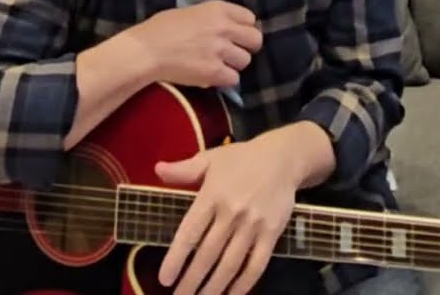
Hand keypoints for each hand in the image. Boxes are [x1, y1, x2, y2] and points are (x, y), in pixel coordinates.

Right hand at [118, 0, 261, 88]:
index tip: (235, 35)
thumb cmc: (160, 29)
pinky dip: (223, 80)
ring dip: (233, 65)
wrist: (146, 50)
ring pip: (245, 61)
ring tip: (217, 65)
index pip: (250, 18)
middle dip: (246, 47)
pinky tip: (210, 76)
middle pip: (255, 40)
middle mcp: (224, 28)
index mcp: (218, 9)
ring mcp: (220, 50)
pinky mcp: (214, 72)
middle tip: (232, 53)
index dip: (243, 28)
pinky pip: (233, 79)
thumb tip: (226, 29)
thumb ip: (212, 19)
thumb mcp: (190, 12)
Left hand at [153, 132, 302, 294]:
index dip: (176, 258)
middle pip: (208, 254)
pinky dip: (244, 283)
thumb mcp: (210, 159)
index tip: (165, 278)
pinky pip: (257, 264)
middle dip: (191, 280)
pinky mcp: (272, 233)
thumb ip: (183, 170)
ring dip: (214, 287)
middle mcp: (231, 213)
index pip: (190, 233)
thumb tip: (157, 169)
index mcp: (212, 195)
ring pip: (231, 264)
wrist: (283, 157)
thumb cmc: (242, 158)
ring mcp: (253, 225)